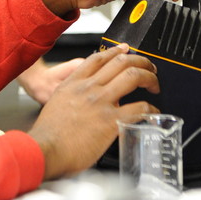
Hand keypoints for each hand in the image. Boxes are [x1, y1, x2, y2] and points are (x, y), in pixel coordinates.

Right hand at [27, 44, 159, 179]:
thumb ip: (71, 96)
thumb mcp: (56, 103)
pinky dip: (151, 108)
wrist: (46, 149)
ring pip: (133, 77)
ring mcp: (100, 102)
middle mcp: (88, 88)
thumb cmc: (48, 134)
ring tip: (154, 85)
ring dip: (149, 78)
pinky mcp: (111, 121)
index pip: (98, 58)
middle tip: (148, 68)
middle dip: (140, 62)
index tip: (125, 51)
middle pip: (120, 62)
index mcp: (74, 83)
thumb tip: (82, 100)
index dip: (115, 51)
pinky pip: (139, 108)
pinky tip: (153, 112)